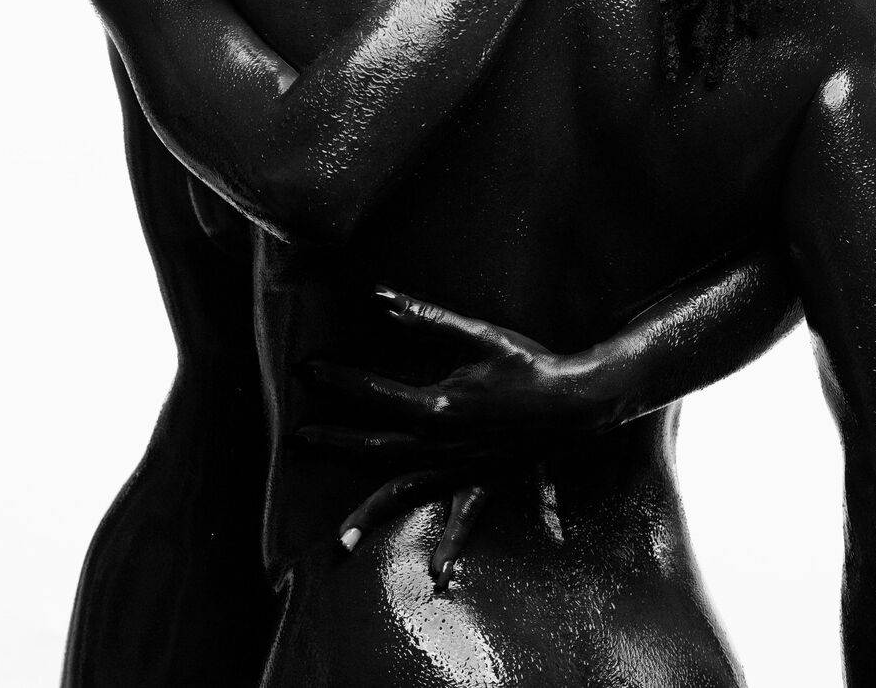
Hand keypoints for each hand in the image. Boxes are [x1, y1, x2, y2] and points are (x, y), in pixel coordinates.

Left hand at [297, 289, 600, 582]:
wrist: (579, 400)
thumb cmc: (527, 361)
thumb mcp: (475, 333)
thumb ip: (424, 318)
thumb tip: (377, 296)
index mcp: (437, 406)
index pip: (372, 393)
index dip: (337, 380)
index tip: (307, 369)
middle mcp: (443, 446)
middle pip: (375, 449)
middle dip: (334, 443)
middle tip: (296, 438)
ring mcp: (462, 471)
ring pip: (406, 495)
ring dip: (369, 515)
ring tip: (337, 541)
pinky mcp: (484, 483)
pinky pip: (462, 519)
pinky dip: (450, 548)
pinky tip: (437, 578)